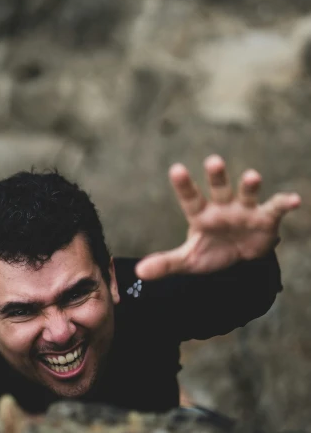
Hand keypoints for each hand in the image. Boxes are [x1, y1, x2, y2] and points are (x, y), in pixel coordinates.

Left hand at [135, 155, 300, 279]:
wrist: (241, 260)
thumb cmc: (211, 252)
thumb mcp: (188, 261)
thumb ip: (165, 263)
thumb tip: (139, 272)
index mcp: (201, 214)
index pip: (190, 198)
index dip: (184, 185)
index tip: (176, 169)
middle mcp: (223, 206)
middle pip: (219, 188)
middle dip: (217, 175)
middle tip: (213, 161)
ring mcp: (245, 210)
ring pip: (247, 193)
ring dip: (250, 185)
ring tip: (252, 176)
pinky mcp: (266, 218)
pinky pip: (276, 207)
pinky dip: (285, 202)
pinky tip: (293, 200)